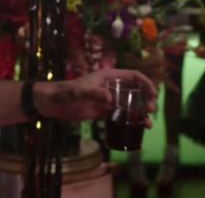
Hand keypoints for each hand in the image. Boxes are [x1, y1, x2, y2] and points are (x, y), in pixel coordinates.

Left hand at [34, 69, 157, 123]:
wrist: (51, 103)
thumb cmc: (64, 92)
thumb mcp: (78, 92)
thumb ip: (94, 94)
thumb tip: (110, 99)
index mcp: (108, 77)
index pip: (132, 76)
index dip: (145, 82)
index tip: (153, 94)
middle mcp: (110, 87)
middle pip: (134, 91)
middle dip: (146, 100)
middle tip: (150, 111)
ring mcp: (107, 100)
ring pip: (129, 105)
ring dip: (140, 113)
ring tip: (148, 124)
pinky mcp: (102, 112)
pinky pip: (119, 116)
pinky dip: (129, 122)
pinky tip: (136, 129)